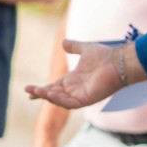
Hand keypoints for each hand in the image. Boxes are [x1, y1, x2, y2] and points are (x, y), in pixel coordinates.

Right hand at [26, 39, 141, 110]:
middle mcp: (75, 89)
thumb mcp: (85, 49)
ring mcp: (80, 96)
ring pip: (59, 100)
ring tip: (36, 91)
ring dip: (47, 97)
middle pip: (53, 94)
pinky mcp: (86, 100)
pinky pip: (70, 103)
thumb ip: (74, 47)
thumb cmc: (105, 56)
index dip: (41, 89)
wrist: (118, 61)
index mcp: (73, 80)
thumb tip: (64, 43)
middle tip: (28, 91)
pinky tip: (50, 93)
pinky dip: (59, 100)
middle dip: (40, 93)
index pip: (54, 87)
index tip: (28, 89)